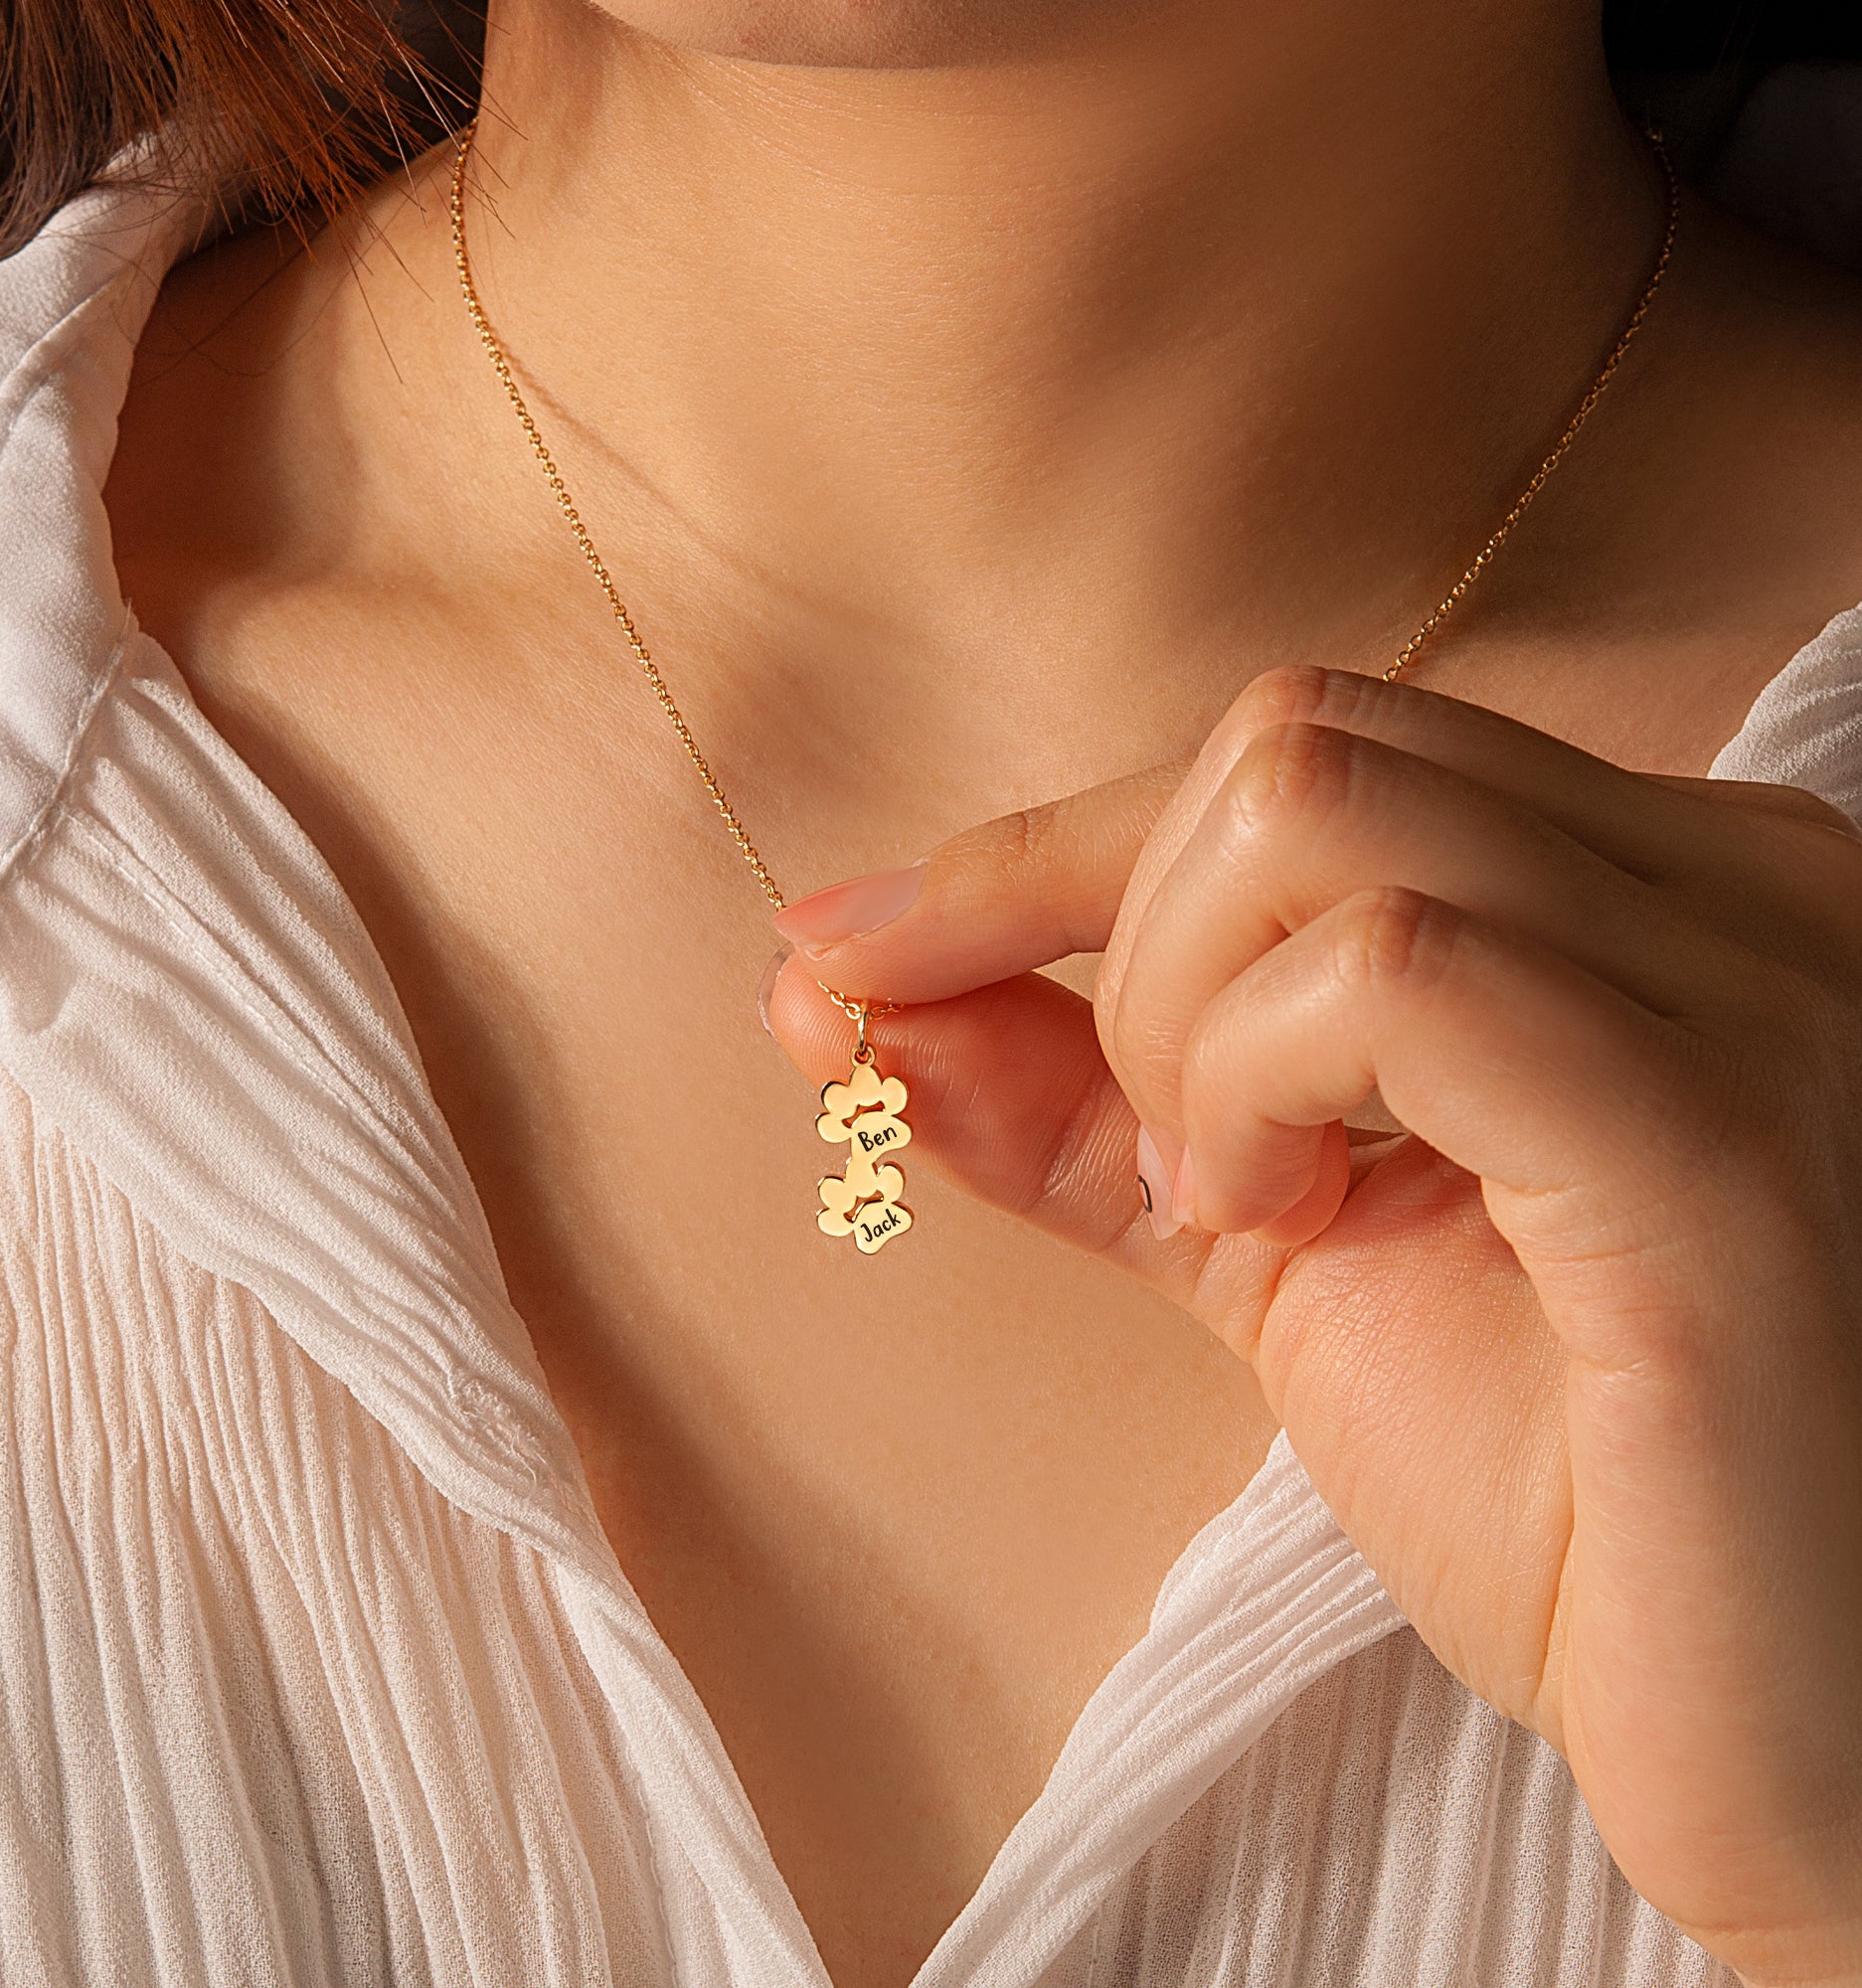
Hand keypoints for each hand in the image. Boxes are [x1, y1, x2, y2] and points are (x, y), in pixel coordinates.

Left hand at [766, 665, 1861, 1985]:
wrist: (1793, 1743)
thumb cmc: (1577, 1498)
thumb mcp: (1280, 1248)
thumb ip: (1088, 1104)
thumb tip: (848, 988)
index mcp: (1650, 891)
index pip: (1304, 754)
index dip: (1047, 848)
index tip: (847, 948)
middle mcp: (1733, 887)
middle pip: (1295, 741)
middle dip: (1125, 933)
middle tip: (1180, 1154)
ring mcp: (1751, 989)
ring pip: (1319, 813)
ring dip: (1186, 1021)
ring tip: (1255, 1202)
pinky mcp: (1721, 1141)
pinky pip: (1398, 968)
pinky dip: (1258, 1079)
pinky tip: (1297, 1226)